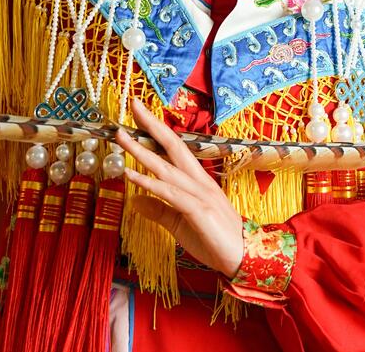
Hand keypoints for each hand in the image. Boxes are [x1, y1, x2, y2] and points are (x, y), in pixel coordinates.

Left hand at [115, 99, 245, 277]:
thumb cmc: (214, 240)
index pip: (175, 149)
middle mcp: (200, 182)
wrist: (243, 258)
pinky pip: (170, 194)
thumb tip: (134, 200)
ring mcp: (201, 195)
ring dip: (142, 152)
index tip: (138, 113)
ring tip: (122, 138)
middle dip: (152, 126)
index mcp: (198, 181)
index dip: (157, 130)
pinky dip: (150, 183)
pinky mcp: (199, 211)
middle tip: (132, 105)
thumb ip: (159, 210)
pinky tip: (131, 176)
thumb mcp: (180, 224)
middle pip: (173, 147)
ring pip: (167, 168)